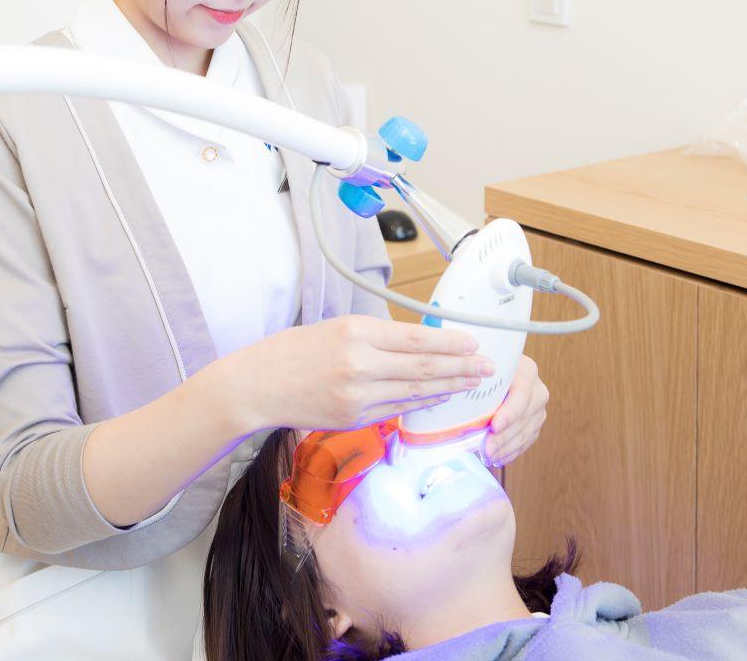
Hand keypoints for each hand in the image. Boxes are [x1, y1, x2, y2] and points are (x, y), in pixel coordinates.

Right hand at [225, 315, 497, 432]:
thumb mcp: (336, 328)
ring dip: (448, 388)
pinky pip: (396, 409)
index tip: (474, 343)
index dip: (450, 343)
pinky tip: (439, 398)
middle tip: (488, 367)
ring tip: (472, 384)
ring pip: (415, 391)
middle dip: (461, 367)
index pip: (416, 339)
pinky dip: (421, 404)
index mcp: (355, 332)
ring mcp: (357, 395)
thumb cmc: (294, 351)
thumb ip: (375, 336)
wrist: (258, 385)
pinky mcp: (353, 417)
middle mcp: (359, 364)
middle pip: (423, 367)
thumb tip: (417, 342)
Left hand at [481, 354, 548, 467]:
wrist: (501, 370)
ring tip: (488, 457)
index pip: (521, 395)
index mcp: (527, 371)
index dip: (509, 413)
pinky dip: (512, 451)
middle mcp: (538, 390)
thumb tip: (459, 392)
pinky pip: (527, 440)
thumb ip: (477, 376)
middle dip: (504, 437)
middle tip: (486, 450)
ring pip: (526, 432)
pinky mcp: (536, 422)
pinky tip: (499, 458)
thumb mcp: (483, 365)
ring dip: (506, 448)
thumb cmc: (487, 367)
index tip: (494, 427)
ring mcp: (539, 408)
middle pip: (523, 418)